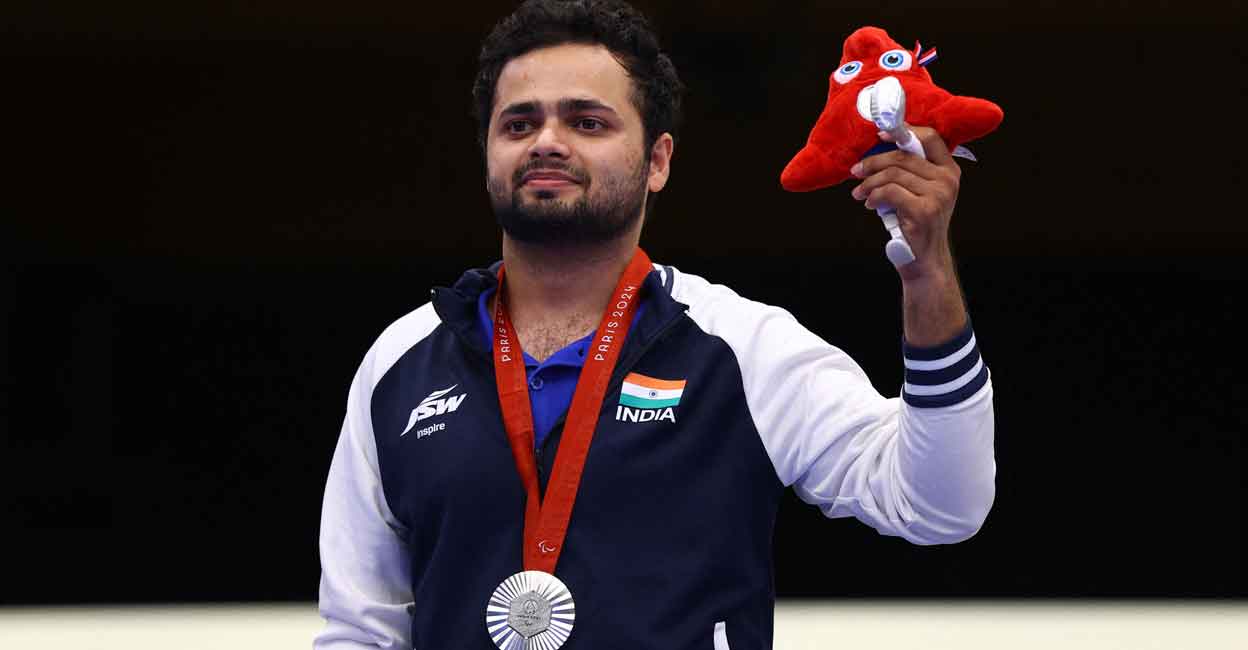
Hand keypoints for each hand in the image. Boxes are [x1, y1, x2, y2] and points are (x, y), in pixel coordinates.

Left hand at [849, 126, 959, 283]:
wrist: (925, 260)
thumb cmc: (916, 224)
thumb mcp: (920, 192)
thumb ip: (910, 171)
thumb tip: (878, 150)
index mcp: (949, 170)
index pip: (930, 137)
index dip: (903, 131)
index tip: (879, 136)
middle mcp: (948, 179)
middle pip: (903, 155)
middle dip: (873, 162)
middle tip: (855, 171)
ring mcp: (938, 194)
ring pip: (893, 173)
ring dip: (869, 183)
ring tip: (860, 193)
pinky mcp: (924, 210)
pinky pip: (889, 192)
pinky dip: (874, 196)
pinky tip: (870, 204)